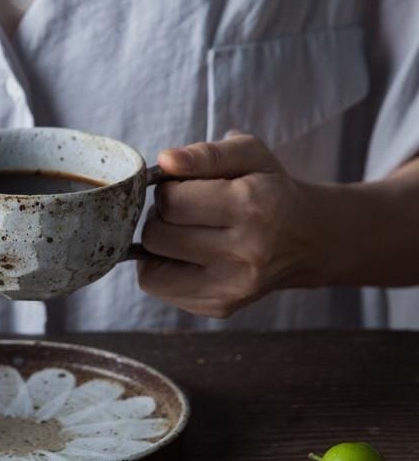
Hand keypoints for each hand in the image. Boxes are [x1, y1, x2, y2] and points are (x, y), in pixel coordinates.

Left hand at [138, 133, 318, 317]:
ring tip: (182, 233)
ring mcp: (233, 287)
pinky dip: (164, 270)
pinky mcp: (221, 307)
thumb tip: (164, 161)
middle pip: (157, 236)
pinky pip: (162, 290)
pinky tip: (188, 255)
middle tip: (181, 211)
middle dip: (160, 218)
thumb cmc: (271, 189)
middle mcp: (245, 253)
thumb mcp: (249, 154)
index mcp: (251, 207)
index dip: (167, 190)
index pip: (172, 203)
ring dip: (157, 248)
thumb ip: (205, 153)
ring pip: (151, 272)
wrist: (309, 238)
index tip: (182, 188)